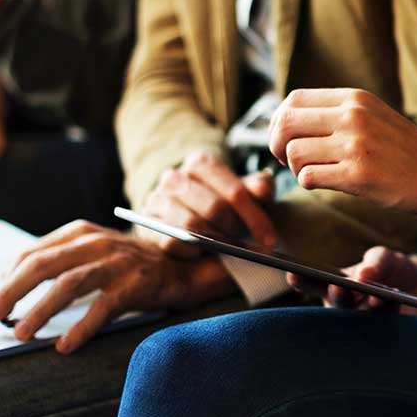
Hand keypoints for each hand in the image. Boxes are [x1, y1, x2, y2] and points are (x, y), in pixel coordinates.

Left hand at [0, 221, 201, 353]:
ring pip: (68, 285)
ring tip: (22, 333)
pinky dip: (81, 328)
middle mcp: (98, 243)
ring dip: (40, 311)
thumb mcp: (94, 252)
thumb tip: (10, 281)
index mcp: (82, 233)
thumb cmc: (132, 265)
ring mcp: (118, 263)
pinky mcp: (137, 285)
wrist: (183, 269)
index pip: (32, 254)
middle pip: (43, 265)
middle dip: (11, 293)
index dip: (8, 281)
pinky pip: (102, 308)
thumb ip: (59, 260)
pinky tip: (65, 345)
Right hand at [140, 152, 276, 257]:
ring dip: (214, 242)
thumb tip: (264, 189)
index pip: (235, 191)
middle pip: (214, 209)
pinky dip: (192, 252)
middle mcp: (174, 177)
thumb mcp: (242, 193)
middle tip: (248, 246)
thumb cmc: (220, 203)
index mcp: (201, 163)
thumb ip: (257, 188)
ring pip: (192, 227)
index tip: (269, 239)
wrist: (183, 214)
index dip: (255, 217)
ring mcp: (157, 199)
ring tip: (226, 248)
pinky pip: (173, 243)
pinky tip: (202, 253)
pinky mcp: (147, 224)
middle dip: (235, 230)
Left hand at [268, 88, 416, 214]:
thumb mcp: (375, 116)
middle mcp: (353, 116)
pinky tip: (327, 184)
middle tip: (287, 160)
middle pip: (286, 123)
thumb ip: (339, 113)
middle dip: (276, 145)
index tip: (286, 139)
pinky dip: (309, 183)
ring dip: (295, 168)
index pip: (294, 100)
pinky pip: (308, 177)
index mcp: (355, 98)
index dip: (279, 121)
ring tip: (315, 174)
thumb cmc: (408, 152)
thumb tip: (289, 120)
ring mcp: (356, 144)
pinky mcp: (359, 175)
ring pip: (293, 153)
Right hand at [287, 246, 416, 315]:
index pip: (314, 283)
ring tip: (374, 295)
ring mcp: (364, 320)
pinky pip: (384, 321)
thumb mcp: (383, 256)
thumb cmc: (391, 268)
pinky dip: (387, 308)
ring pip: (359, 316)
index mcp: (334, 285)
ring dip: (366, 305)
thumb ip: (374, 262)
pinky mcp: (385, 330)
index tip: (292, 273)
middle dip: (337, 295)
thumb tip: (362, 275)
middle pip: (335, 302)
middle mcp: (344, 306)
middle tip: (338, 287)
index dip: (302, 280)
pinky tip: (390, 298)